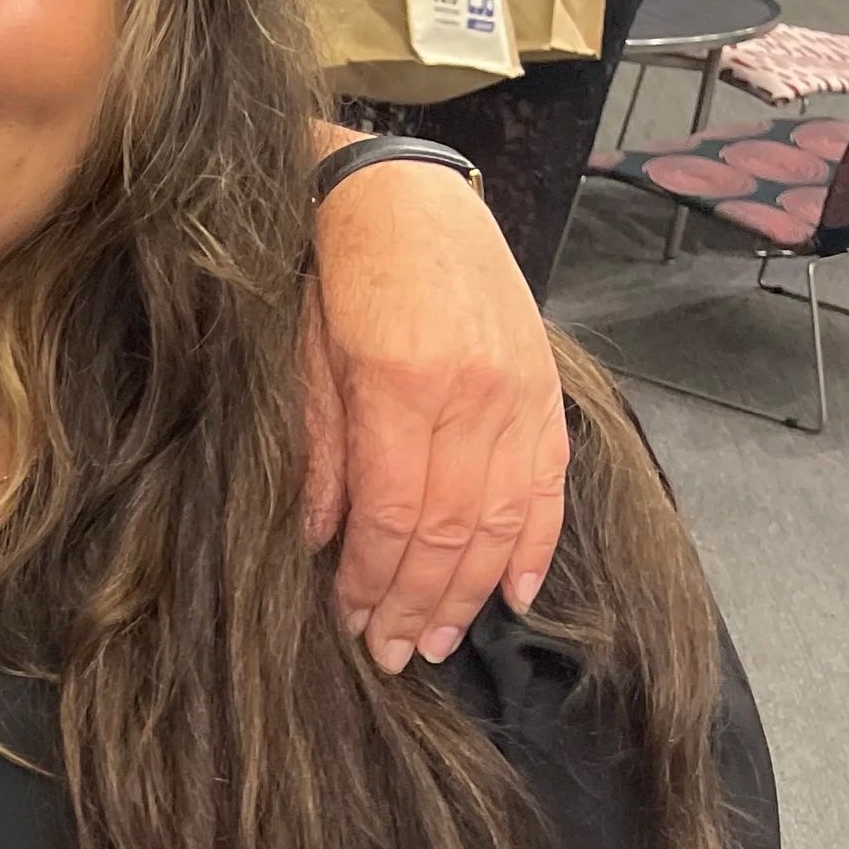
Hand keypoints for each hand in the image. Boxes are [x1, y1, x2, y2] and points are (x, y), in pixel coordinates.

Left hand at [303, 159, 565, 671]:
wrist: (396, 195)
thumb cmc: (331, 273)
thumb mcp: (300, 356)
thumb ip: (318, 451)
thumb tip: (320, 541)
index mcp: (402, 385)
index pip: (395, 516)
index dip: (373, 582)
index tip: (351, 624)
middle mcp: (473, 395)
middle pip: (453, 531)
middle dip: (418, 603)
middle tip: (392, 654)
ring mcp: (519, 391)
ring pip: (504, 518)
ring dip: (471, 591)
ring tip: (438, 639)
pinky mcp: (543, 387)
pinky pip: (548, 482)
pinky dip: (536, 543)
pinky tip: (515, 592)